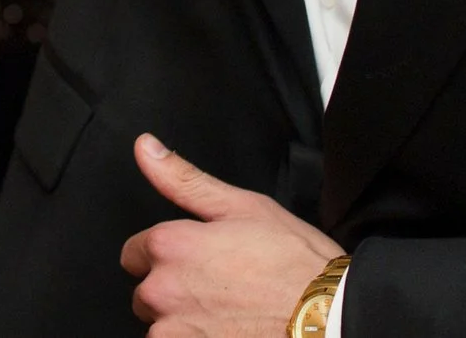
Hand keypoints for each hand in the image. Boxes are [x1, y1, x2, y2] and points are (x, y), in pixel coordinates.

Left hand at [120, 136, 341, 337]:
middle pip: (146, 294)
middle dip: (174, 291)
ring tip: (229, 316)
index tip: (198, 261)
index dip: (168, 254)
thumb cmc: (294, 264)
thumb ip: (183, 179)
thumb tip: (144, 146)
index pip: (134, 253)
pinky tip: (229, 333)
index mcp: (170, 245)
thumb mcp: (242, 206)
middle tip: (221, 289)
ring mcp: (174, 333)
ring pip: (161, 328)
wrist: (331, 318)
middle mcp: (162, 291)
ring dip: (184, 324)